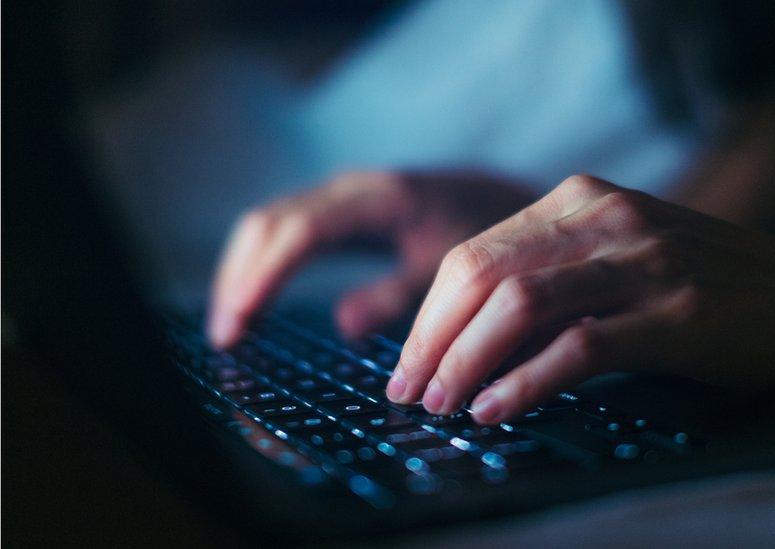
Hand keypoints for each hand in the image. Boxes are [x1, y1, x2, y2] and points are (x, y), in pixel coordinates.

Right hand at [208, 170, 533, 347]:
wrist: (497, 197)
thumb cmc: (480, 233)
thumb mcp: (448, 270)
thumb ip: (400, 296)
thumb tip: (343, 324)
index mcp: (378, 200)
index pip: (302, 231)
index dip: (266, 274)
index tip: (240, 318)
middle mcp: (348, 189)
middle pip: (269, 224)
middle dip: (239, 278)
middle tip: (225, 339)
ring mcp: (337, 196)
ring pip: (266, 225)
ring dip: (241, 273)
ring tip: (228, 329)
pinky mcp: (335, 210)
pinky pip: (281, 231)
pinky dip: (259, 265)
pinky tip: (251, 303)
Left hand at [386, 174, 774, 423]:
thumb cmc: (706, 284)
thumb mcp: (619, 258)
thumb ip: (551, 281)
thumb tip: (465, 339)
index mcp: (579, 199)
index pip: (474, 252)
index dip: (428, 313)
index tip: (408, 363)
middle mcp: (605, 217)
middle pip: (483, 273)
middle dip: (432, 339)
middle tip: (409, 393)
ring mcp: (643, 260)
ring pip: (520, 303)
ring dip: (465, 360)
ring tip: (441, 406)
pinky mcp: (677, 311)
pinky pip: (579, 345)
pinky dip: (525, 381)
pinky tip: (495, 412)